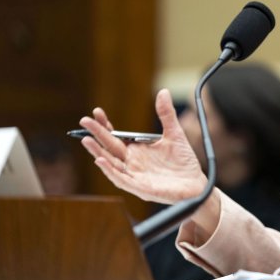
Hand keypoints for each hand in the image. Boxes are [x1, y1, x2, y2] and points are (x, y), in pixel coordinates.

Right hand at [79, 89, 207, 203]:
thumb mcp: (175, 134)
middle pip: (109, 147)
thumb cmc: (183, 162)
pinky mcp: (140, 188)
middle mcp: (131, 163)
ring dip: (97, 152)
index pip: (115, 136)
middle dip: (96, 135)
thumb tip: (163, 92)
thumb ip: (166, 114)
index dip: (105, 125)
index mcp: (136, 150)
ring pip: (110, 164)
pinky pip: (121, 179)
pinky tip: (101, 160)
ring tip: (86, 140)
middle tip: (84, 121)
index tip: (97, 112)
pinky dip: (110, 171)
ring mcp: (134, 176)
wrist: (195, 184)